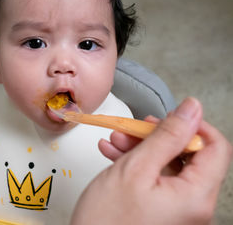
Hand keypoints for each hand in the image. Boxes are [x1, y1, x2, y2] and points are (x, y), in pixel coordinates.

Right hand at [71, 98, 231, 224]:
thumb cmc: (107, 221)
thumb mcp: (136, 168)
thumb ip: (167, 136)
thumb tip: (192, 109)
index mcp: (195, 196)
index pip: (216, 148)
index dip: (194, 125)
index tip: (170, 116)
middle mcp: (192, 204)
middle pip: (188, 155)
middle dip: (159, 136)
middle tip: (136, 128)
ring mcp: (176, 208)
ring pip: (167, 164)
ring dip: (142, 147)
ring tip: (117, 140)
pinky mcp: (160, 208)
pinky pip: (155, 177)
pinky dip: (136, 162)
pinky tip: (114, 154)